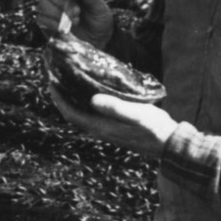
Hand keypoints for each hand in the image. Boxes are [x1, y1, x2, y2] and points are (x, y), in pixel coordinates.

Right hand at [36, 0, 113, 47]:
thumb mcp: (99, 7)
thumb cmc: (99, 19)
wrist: (98, 39)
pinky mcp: (47, 22)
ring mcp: (52, 9)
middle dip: (62, 3)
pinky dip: (52, 23)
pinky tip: (64, 28)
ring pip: (42, 4)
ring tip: (74, 21)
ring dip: (57, 14)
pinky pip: (40, 19)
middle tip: (77, 12)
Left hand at [49, 84, 177, 158]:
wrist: (169, 143)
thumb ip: (116, 108)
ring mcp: (108, 130)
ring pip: (83, 114)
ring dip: (73, 99)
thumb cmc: (154, 128)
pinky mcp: (115, 127)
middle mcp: (101, 130)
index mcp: (102, 127)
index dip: (59, 99)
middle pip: (74, 113)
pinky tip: (92, 91)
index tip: (51, 81)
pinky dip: (86, 102)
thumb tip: (92, 99)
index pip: (72, 113)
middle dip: (63, 97)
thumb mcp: (137, 114)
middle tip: (57, 77)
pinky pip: (93, 114)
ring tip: (70, 81)